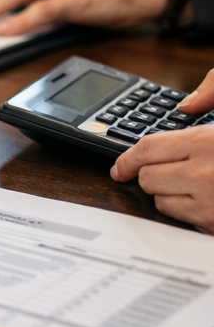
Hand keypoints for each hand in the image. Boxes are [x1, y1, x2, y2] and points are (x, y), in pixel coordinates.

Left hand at [110, 68, 213, 232]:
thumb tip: (186, 105)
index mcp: (209, 141)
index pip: (147, 149)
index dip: (127, 159)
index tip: (121, 167)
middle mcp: (207, 174)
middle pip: (148, 178)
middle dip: (153, 174)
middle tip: (174, 169)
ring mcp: (213, 204)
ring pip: (162, 203)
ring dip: (171, 195)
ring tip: (200, 184)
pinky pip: (185, 221)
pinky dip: (191, 213)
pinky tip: (211, 201)